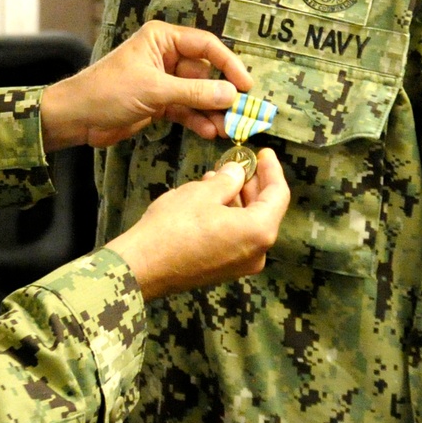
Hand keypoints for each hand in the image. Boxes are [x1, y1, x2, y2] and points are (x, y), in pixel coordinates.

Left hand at [41, 20, 250, 150]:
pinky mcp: (158, 102)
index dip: (228, 64)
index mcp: (162, 39)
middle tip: (242, 114)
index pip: (205, 46)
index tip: (246, 86)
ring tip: (229, 129)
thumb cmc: (108, 92)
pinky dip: (197, 120)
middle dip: (222, 94)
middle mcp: (165, 56)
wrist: (76, 117)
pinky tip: (210, 132)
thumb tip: (231, 95)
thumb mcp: (154, 90)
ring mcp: (163, 81)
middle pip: (205, 72)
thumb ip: (194, 93)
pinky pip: (186, 109)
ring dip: (212, 111)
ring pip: (197, 94)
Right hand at [104, 149, 288, 300]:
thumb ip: (228, 179)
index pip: (278, 194)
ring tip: (218, 177)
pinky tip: (211, 201)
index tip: (264, 152)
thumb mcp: (202, 192)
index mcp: (259, 231)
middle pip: (265, 210)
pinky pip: (236, 237)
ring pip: (249, 224)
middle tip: (238, 162)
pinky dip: (229, 217)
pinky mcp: (224, 270)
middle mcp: (258, 252)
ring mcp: (241, 265)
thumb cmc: (173, 226)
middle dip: (253, 184)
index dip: (272, 170)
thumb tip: (238, 172)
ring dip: (238, 199)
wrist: (142, 266)